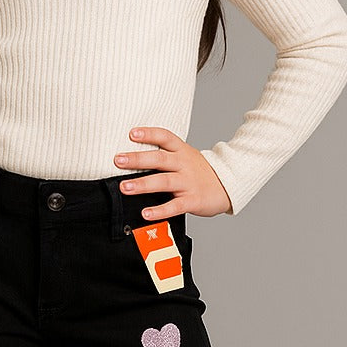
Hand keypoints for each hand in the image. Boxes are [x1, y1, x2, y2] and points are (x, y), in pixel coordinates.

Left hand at [113, 126, 232, 221]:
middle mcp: (184, 164)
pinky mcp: (192, 200)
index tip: (131, 133)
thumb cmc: (199, 172)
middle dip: (137, 159)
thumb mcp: (185, 156)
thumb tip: (131, 158)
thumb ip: (163, 156)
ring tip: (125, 187)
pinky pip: (174, 206)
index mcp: (182, 151)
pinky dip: (159, 210)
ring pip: (164, 181)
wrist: (228, 185)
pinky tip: (146, 213)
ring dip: (143, 184)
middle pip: (160, 159)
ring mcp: (188, 182)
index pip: (165, 137)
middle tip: (118, 160)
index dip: (149, 134)